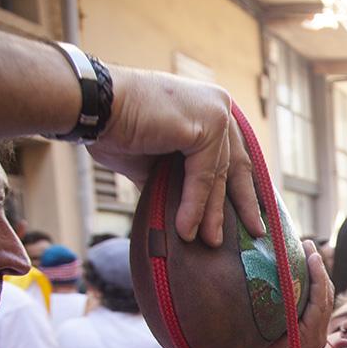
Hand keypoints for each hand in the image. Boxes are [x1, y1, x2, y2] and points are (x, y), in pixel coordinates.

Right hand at [86, 66, 265, 245]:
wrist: (90, 106)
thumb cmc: (115, 128)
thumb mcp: (156, 160)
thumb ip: (179, 179)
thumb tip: (190, 212)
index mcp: (210, 109)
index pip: (233, 155)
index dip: (241, 189)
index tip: (250, 217)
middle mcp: (219, 105)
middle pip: (237, 165)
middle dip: (243, 203)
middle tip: (256, 234)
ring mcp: (216, 112)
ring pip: (219, 175)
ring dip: (213, 213)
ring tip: (210, 242)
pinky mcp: (207, 124)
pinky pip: (205, 176)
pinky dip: (196, 205)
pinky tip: (188, 229)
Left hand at [231, 240, 332, 347]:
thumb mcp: (259, 326)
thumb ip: (267, 309)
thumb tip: (255, 280)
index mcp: (306, 331)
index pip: (318, 297)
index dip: (315, 272)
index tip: (303, 250)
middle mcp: (315, 334)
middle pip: (325, 293)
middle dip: (318, 266)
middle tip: (306, 243)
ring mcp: (314, 338)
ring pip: (324, 296)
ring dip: (319, 270)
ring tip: (309, 249)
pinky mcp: (308, 340)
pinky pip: (318, 305)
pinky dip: (317, 283)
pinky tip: (311, 264)